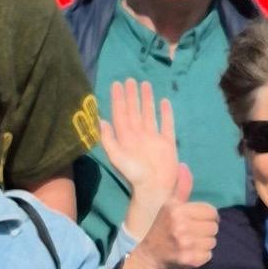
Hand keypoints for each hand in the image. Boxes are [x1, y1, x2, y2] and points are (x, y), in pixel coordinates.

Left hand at [101, 78, 180, 203]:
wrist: (154, 189)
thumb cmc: (134, 174)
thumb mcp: (117, 157)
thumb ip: (108, 140)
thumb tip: (100, 120)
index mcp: (126, 137)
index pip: (120, 113)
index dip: (118, 99)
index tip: (117, 84)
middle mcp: (139, 135)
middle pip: (134, 110)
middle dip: (131, 95)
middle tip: (130, 79)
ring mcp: (153, 138)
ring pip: (149, 114)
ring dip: (147, 100)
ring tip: (145, 84)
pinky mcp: (167, 143)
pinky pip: (167, 124)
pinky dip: (166, 113)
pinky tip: (164, 101)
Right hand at [131, 189, 219, 268]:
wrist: (150, 256)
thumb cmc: (162, 227)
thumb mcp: (169, 205)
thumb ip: (181, 187)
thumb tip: (184, 166)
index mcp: (176, 210)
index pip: (211, 212)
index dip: (207, 217)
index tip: (198, 221)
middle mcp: (180, 226)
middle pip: (214, 227)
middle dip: (206, 230)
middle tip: (193, 233)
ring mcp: (185, 244)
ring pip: (212, 241)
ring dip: (204, 243)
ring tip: (191, 243)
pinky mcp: (190, 259)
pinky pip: (209, 255)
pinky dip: (202, 256)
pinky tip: (190, 253)